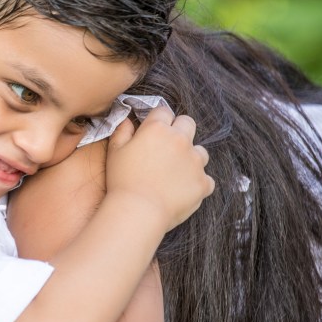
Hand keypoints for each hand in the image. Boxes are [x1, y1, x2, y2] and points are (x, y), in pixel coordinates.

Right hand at [104, 106, 213, 230]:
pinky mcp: (203, 182)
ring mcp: (195, 161)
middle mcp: (180, 140)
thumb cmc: (122, 180)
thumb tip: (128, 121)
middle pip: (188, 123)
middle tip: (167, 148)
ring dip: (191, 158)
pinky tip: (183, 190)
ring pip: (201, 152)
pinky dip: (197, 183)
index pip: (164, 111)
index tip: (153, 131)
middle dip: (180, 131)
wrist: (139, 211)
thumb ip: (122, 131)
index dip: (158, 120)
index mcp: (157, 129)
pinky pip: (206, 179)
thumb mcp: (115, 152)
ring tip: (175, 173)